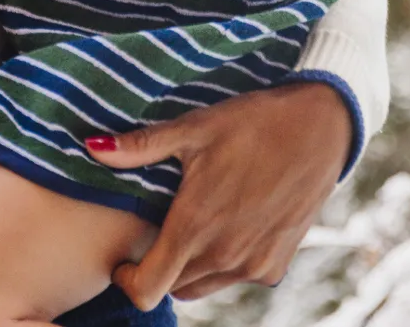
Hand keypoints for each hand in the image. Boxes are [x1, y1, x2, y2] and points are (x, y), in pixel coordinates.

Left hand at [84, 81, 350, 308]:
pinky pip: (235, 277)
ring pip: (204, 286)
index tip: (121, 258)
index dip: (126, 280)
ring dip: (189, 265)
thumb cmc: (250, 122)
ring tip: (189, 219)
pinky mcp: (276, 266)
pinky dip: (221, 262)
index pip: (148, 288)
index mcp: (196, 226)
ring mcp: (253, 265)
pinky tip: (223, 220)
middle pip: (173, 286)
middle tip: (155, 226)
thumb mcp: (192, 128)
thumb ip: (140, 147)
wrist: (319, 128)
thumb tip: (90, 147)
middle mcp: (225, 256)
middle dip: (157, 266)